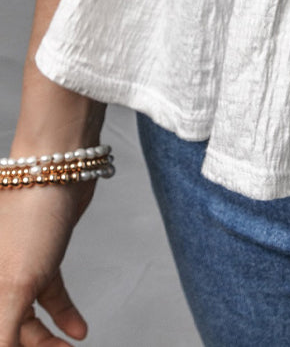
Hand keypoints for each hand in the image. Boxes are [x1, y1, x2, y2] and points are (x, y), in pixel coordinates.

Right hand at [0, 181, 94, 345]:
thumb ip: (2, 332)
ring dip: (48, 338)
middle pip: (6, 328)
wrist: (59, 165)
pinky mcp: (41, 255)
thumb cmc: (29, 217)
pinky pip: (48, 295)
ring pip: (27, 315)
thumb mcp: (14, 286)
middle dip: (32, 346)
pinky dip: (62, 314)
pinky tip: (79, 331)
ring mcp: (15, 266)